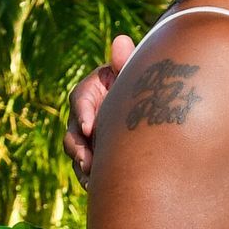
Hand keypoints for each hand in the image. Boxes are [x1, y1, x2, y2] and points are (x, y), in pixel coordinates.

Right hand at [65, 34, 133, 185]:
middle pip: (73, 130)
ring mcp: (88, 136)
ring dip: (82, 166)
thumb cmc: (142, 85)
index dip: (83, 112)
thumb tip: (121, 40)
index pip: (80, 98)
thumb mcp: (134, 73)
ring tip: (92, 178)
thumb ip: (126, 62)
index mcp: (92, 90)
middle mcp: (85, 113)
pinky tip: (97, 188)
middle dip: (78, 147)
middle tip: (88, 161)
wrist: (154, 108)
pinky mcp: (95, 153)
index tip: (91, 127)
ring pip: (77, 152)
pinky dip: (90, 178)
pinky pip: (87, 168)